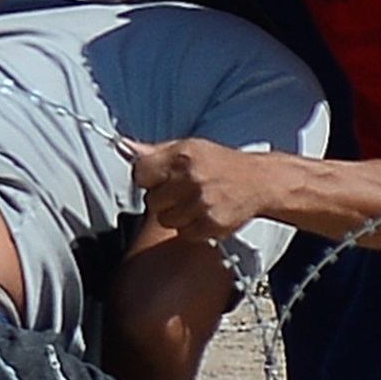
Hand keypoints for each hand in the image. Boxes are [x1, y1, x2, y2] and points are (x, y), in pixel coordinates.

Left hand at [130, 137, 271, 244]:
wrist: (258, 181)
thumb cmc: (219, 164)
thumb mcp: (188, 148)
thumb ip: (154, 151)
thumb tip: (123, 146)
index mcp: (183, 155)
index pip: (140, 172)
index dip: (148, 178)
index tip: (159, 178)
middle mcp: (192, 177)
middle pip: (152, 200)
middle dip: (164, 198)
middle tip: (183, 191)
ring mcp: (202, 202)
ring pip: (165, 219)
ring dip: (176, 215)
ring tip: (194, 202)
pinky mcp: (212, 223)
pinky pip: (184, 233)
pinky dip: (192, 228)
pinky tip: (204, 214)